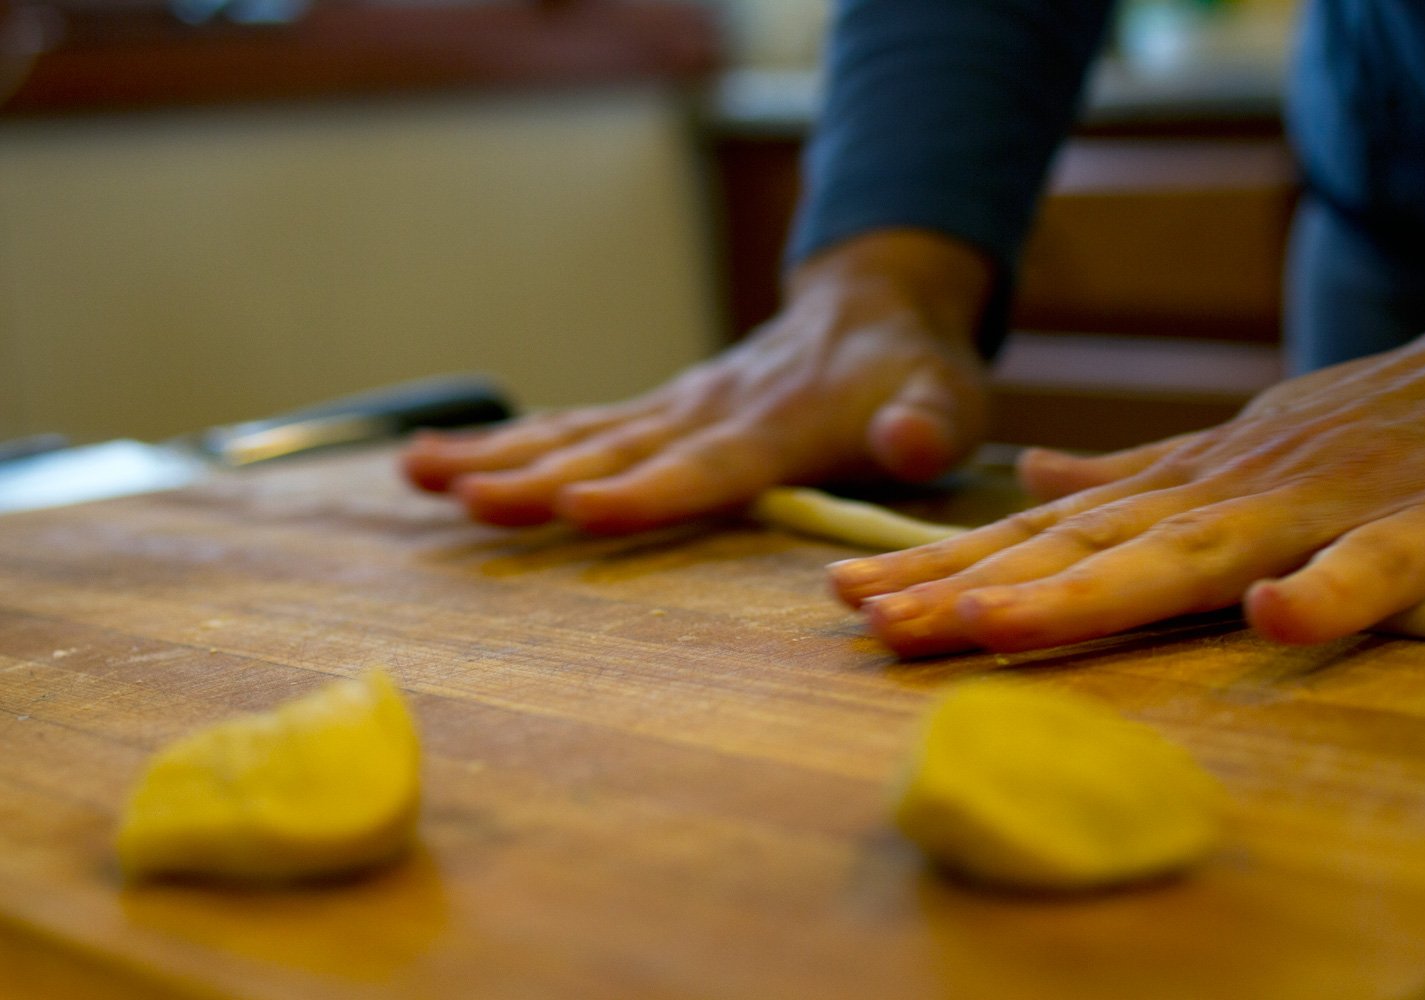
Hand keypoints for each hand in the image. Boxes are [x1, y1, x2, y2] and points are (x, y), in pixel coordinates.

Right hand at [402, 231, 993, 532]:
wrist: (870, 304)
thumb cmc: (914, 372)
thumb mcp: (951, 399)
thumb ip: (930, 425)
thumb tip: (905, 441)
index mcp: (782, 420)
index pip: (710, 462)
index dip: (650, 489)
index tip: (582, 508)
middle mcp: (712, 408)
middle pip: (618, 446)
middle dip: (539, 476)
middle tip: (467, 500)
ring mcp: (676, 404)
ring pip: (578, 431)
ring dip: (500, 453)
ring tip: (420, 474)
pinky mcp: (658, 409)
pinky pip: (576, 425)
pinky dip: (507, 441)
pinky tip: (439, 463)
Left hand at [830, 289, 1424, 656]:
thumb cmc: (1362, 430)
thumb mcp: (1229, 451)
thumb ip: (1131, 477)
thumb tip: (1029, 480)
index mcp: (1181, 491)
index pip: (1041, 534)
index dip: (943, 564)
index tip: (847, 596)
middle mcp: (1225, 495)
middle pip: (1080, 549)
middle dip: (969, 585)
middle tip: (865, 619)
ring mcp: (1319, 508)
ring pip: (1190, 556)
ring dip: (1087, 588)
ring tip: (985, 621)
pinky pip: (1378, 565)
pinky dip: (1329, 588)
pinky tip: (1274, 618)